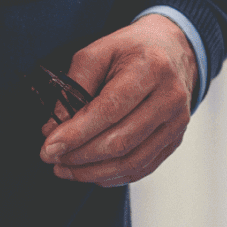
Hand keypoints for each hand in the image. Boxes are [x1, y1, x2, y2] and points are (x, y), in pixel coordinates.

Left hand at [40, 17, 198, 186]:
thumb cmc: (133, 50)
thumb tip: (53, 129)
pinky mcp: (176, 138)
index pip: (110, 110)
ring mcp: (177, 121)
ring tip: (65, 168)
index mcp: (150, 68)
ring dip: (93, 171)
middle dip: (80, 156)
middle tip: (51, 158)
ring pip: (132, 161)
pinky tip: (90, 172)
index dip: (77, 133)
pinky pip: (142, 167)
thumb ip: (73, 86)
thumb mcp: (98, 52)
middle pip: (121, 141)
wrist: (173, 49)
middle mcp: (170, 97)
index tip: (49, 147)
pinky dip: (113, 176)